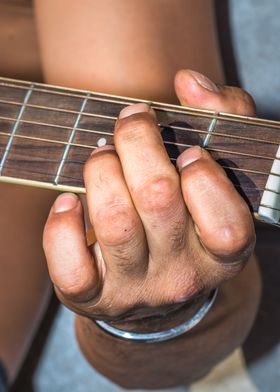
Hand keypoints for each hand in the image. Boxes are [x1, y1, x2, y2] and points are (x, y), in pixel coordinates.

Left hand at [43, 70, 255, 323]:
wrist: (159, 289)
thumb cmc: (190, 219)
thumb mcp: (222, 174)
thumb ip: (224, 117)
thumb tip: (188, 83)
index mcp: (224, 253)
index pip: (226, 223)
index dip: (204, 177)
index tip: (187, 152)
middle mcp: (183, 276)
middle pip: (157, 199)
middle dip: (136, 143)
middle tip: (130, 124)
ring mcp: (137, 290)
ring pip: (113, 222)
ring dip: (100, 171)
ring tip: (102, 157)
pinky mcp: (96, 298)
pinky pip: (72, 267)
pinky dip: (61, 226)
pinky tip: (68, 203)